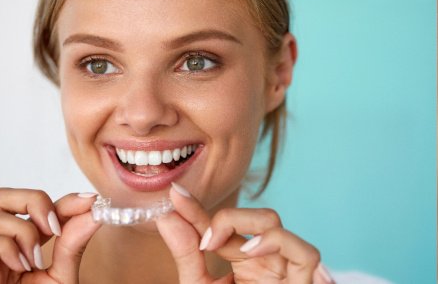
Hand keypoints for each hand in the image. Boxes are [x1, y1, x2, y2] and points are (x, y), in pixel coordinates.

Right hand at [0, 188, 100, 283]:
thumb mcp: (63, 273)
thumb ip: (74, 243)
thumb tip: (94, 211)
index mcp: (26, 241)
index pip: (39, 206)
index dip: (64, 199)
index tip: (90, 201)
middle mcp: (3, 243)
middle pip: (3, 196)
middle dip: (33, 201)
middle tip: (54, 227)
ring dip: (24, 232)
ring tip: (36, 261)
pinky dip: (8, 251)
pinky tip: (21, 269)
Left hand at [156, 183, 334, 283]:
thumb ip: (186, 255)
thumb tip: (166, 217)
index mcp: (241, 259)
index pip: (220, 226)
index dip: (197, 209)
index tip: (175, 196)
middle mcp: (264, 259)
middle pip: (251, 216)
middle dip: (224, 216)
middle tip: (202, 239)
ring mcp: (282, 268)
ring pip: (275, 224)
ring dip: (247, 224)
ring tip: (218, 245)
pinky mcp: (302, 283)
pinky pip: (304, 252)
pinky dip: (277, 243)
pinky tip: (250, 251)